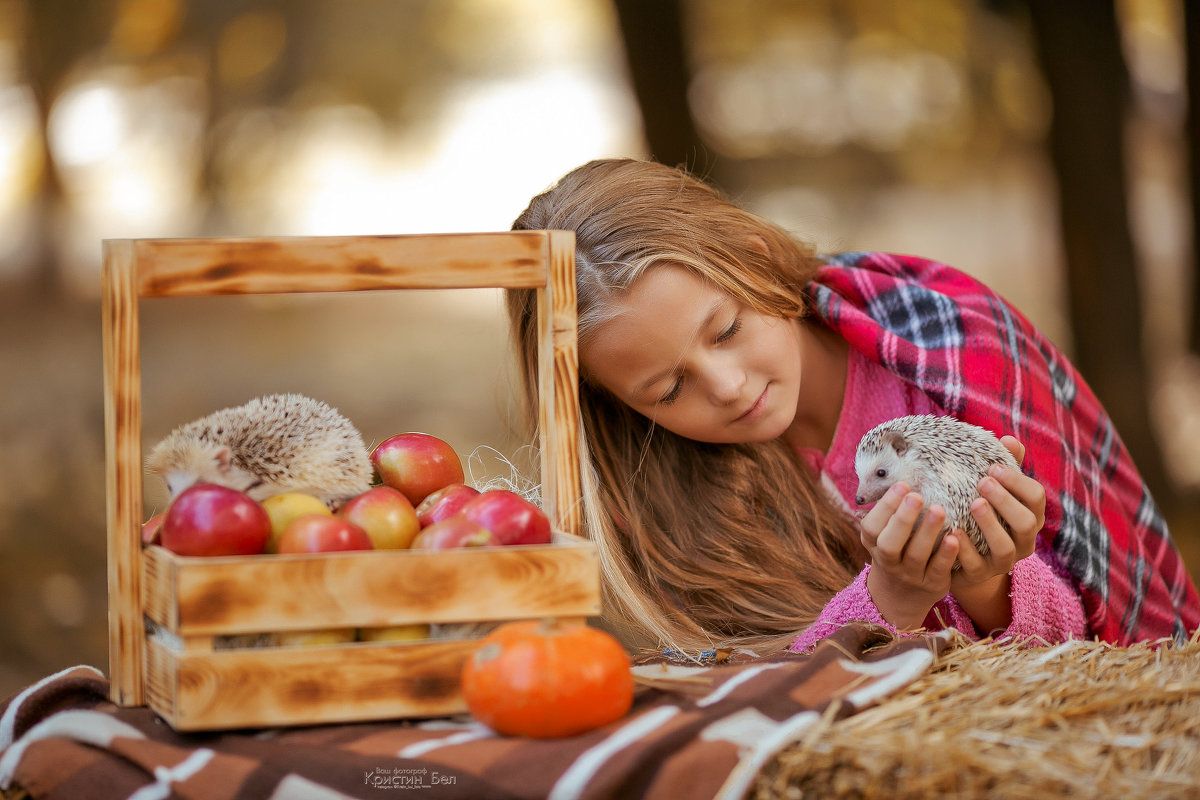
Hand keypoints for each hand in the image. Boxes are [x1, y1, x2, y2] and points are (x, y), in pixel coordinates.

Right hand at [861, 483, 958, 629]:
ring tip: (939, 509)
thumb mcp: (884, 534)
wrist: (900, 595)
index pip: (872, 526)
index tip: (902, 484)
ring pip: (915, 555)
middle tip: (918, 495)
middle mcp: (888, 560)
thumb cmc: (896, 550)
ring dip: (927, 532)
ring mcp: (909, 575)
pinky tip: (955, 537)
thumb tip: (904, 467)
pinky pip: (938, 570)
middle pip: (890, 543)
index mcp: (873, 543)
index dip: (885, 507)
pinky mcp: (931, 585)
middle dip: (902, 519)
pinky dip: (945, 554)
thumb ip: (891, 510)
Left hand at [949, 435, 1046, 632]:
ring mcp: (1002, 561)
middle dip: (1005, 501)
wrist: (960, 557)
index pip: (1036, 498)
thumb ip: (1004, 466)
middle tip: (982, 482)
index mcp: (1029, 516)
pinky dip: (965, 549)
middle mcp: (1022, 541)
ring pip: (1004, 547)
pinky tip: (953, 531)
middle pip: (1025, 522)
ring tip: (973, 504)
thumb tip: (1008, 439)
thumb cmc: (979, 513)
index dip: (1018, 482)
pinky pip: (975, 565)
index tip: (994, 467)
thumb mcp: (993, 490)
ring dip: (990, 524)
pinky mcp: (979, 575)